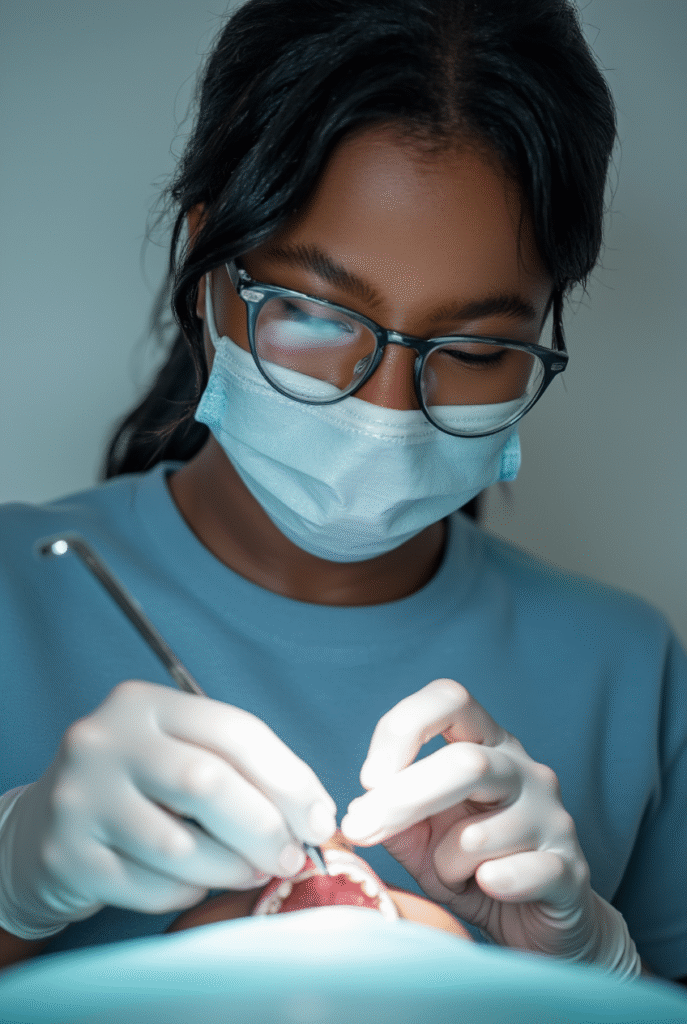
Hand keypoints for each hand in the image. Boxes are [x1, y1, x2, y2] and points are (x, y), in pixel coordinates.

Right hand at [0, 680, 335, 938]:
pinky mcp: (69, 856)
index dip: (290, 778)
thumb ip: (239, 768)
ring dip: (232, 867)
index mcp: (144, 703)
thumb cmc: (136, 786)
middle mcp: (105, 740)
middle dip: (266, 827)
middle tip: (294, 856)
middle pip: (208, 784)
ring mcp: (80, 798)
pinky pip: (150, 887)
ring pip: (180, 846)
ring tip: (252, 870)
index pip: (235, 731)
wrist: (45, 826)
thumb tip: (314, 814)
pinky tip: (195, 880)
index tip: (320, 818)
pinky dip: (188, 890)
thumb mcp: (177, 751)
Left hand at [341, 679, 639, 975]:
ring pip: (480, 833)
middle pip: (466, 762)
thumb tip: (357, 811)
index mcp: (488, 745)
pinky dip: (493, 884)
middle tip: (359, 829)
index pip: (450, 698)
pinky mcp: (571, 869)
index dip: (403, 728)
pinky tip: (490, 887)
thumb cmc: (470, 870)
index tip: (367, 779)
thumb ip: (392, 817)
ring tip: (454, 876)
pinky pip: (522, 872)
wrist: (538, 927)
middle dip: (402, 798)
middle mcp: (524, 770)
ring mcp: (553, 817)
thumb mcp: (421, 839)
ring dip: (447, 862)